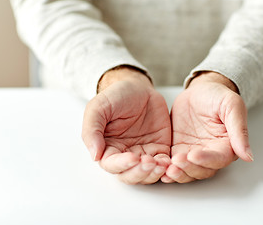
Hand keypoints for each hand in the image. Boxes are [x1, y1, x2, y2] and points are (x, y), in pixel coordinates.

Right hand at [82, 66, 171, 183]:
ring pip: (147, 174)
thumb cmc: (116, 96)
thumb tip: (95, 155)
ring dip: (154, 173)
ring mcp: (143, 153)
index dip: (122, 165)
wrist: (138, 88)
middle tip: (150, 163)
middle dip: (140, 173)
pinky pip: (163, 163)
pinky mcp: (160, 149)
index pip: (112, 165)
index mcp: (107, 148)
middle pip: (130, 175)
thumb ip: (92, 130)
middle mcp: (125, 155)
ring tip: (162, 163)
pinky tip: (170, 161)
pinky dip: (167, 166)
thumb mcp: (98, 107)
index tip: (132, 158)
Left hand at [162, 72, 253, 182]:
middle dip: (189, 168)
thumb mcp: (231, 106)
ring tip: (168, 168)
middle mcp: (210, 153)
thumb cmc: (217, 96)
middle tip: (176, 162)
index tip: (194, 154)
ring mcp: (193, 153)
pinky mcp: (179, 150)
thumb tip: (248, 156)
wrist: (200, 91)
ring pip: (188, 171)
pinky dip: (167, 168)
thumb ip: (239, 130)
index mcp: (227, 145)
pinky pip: (174, 164)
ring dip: (178, 173)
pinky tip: (160, 168)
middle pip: (202, 170)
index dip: (206, 159)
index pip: (218, 159)